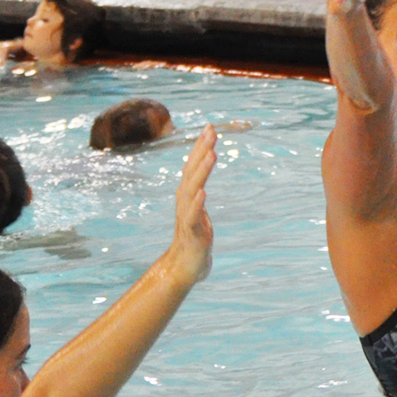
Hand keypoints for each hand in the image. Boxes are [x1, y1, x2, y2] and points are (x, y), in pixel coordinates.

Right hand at [166, 126, 217, 283]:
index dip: (200, 147)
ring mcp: (187, 217)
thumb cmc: (194, 240)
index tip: (209, 127)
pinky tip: (203, 192)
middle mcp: (185, 203)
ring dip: (201, 171)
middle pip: (192, 172)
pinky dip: (197, 204)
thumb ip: (198, 198)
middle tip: (210, 130)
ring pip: (192, 190)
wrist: (185, 269)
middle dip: (201, 150)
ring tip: (210, 154)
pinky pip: (192, 217)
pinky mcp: (191, 234)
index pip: (194, 167)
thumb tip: (200, 183)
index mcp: (188, 196)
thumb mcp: (198, 213)